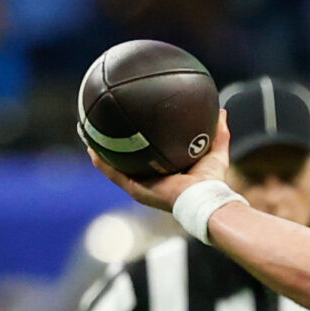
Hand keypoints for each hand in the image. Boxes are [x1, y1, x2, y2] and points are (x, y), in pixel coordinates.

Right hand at [86, 108, 234, 211]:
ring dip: (101, 154)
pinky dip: (103, 164)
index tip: (128, 127)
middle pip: (126, 162)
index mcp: (164, 173)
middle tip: (102, 129)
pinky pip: (116, 176)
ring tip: (88, 137)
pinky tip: (92, 150)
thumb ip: (218, 133)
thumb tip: (222, 111)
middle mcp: (150, 180)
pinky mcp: (137, 190)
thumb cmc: (212, 182)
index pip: (146, 157)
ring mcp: (142, 186)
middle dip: (113, 146)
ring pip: (115, 169)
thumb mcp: (215, 152)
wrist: (205, 199)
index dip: (136, 143)